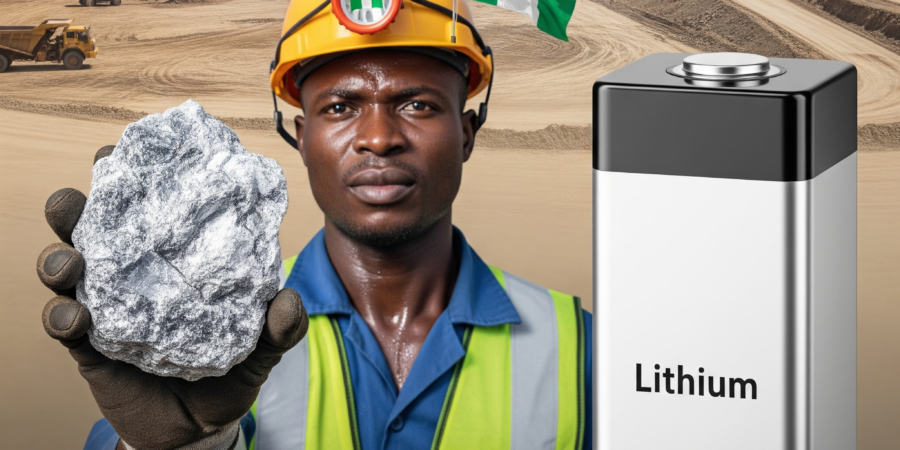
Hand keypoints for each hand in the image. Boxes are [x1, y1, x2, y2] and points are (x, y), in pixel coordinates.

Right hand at [38, 146, 307, 449]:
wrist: (198, 427)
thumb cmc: (229, 373)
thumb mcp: (261, 348)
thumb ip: (277, 328)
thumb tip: (288, 301)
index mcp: (173, 260)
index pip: (152, 210)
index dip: (139, 179)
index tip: (134, 152)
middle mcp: (134, 273)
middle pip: (94, 228)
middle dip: (79, 204)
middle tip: (80, 197)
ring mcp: (107, 306)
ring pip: (67, 267)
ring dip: (61, 256)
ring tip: (72, 260)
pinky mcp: (89, 345)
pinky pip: (63, 322)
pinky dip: (62, 315)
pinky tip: (74, 316)